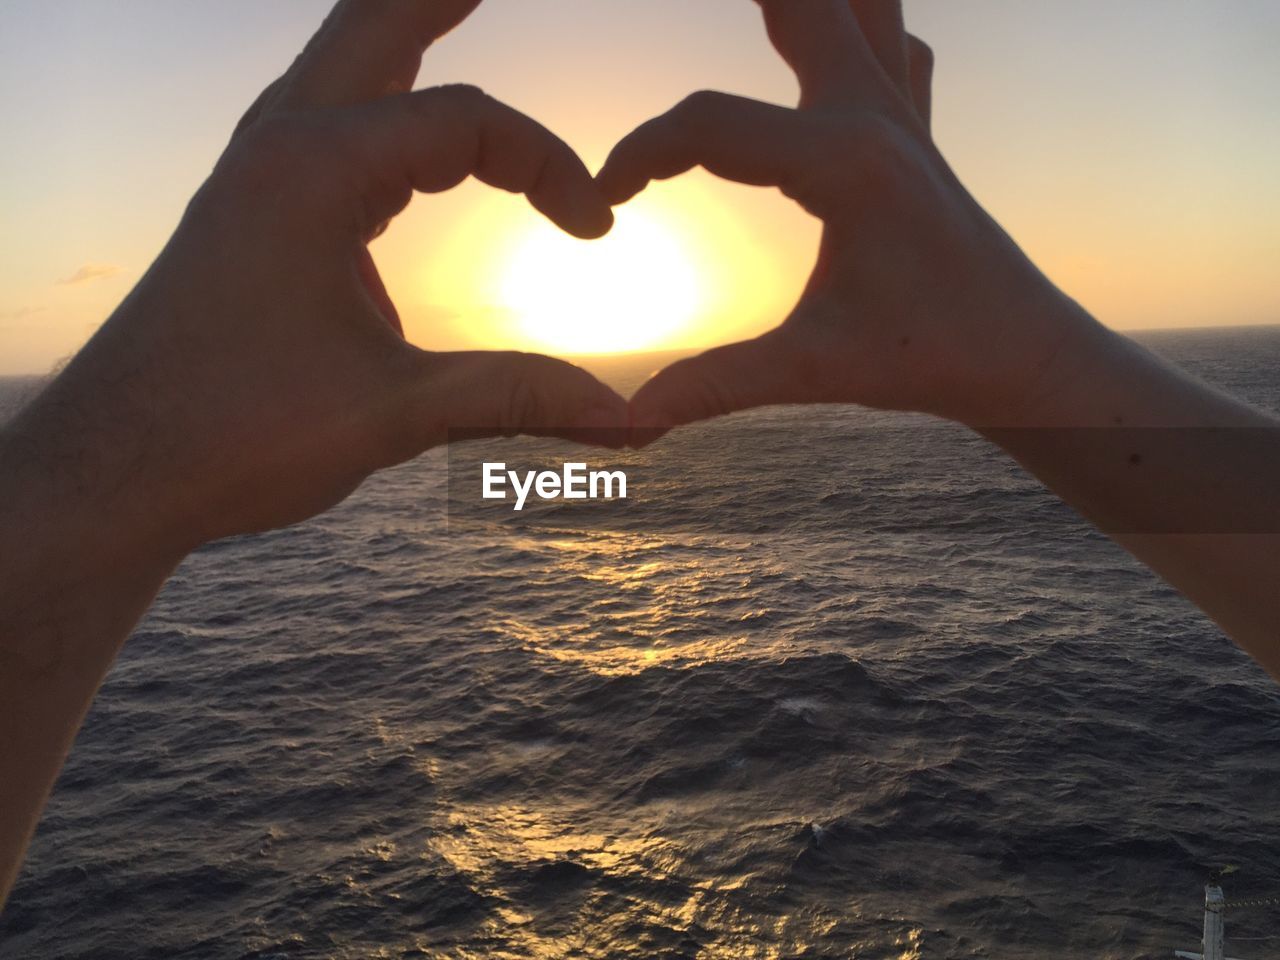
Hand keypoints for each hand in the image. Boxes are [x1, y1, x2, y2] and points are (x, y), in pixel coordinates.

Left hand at [23, 0, 625, 554]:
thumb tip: (630, 424)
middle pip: (376, 24)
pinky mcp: (250, 210)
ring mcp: (256, 173)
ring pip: (342, 63)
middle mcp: (278, 147)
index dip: (549, 164)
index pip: (467, 122)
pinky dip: (379, 101)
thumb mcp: (393, 414)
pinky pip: (326, 122)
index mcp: (315, 171)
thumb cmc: (234, 435)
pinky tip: (400, 126)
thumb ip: (515, 398)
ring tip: (454, 4)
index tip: (596, 231)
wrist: (115, 473)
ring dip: (403, 32)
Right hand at [600, 0, 1107, 441]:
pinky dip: (857, 20)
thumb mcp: (817, 369)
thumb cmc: (933, 356)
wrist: (1026, 355)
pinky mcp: (914, 131)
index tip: (605, 200)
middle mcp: (875, 116)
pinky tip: (837, 33)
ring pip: (862, 3)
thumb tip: (633, 418)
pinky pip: (891, 44)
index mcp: (845, 162)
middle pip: (803, 3)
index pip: (708, 126)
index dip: (640, 154)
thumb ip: (718, 384)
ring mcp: (901, 114)